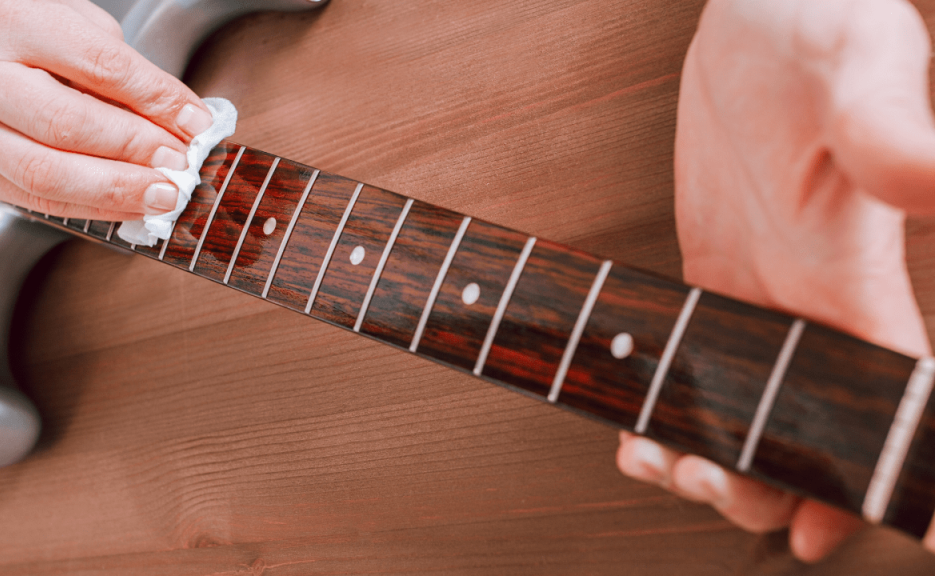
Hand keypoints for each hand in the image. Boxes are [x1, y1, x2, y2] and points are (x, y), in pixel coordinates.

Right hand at [0, 0, 215, 219]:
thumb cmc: (11, 22)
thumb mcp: (71, 21)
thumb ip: (121, 69)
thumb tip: (179, 121)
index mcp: (3, 18)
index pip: (99, 66)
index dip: (157, 101)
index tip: (196, 124)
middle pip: (68, 127)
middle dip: (137, 152)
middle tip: (181, 165)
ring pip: (46, 174)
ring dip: (117, 192)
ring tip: (162, 193)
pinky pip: (33, 199)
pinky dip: (91, 208)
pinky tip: (127, 206)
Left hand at [617, 0, 934, 561]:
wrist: (764, 14)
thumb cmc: (821, 32)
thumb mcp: (859, 75)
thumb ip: (891, 136)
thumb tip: (932, 183)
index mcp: (855, 277)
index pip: (885, 398)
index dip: (866, 473)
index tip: (828, 532)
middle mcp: (815, 299)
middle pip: (804, 425)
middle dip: (764, 479)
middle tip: (707, 486)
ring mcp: (763, 290)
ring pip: (747, 407)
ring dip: (712, 454)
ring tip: (661, 466)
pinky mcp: (716, 271)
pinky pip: (698, 360)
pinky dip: (672, 404)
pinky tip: (639, 430)